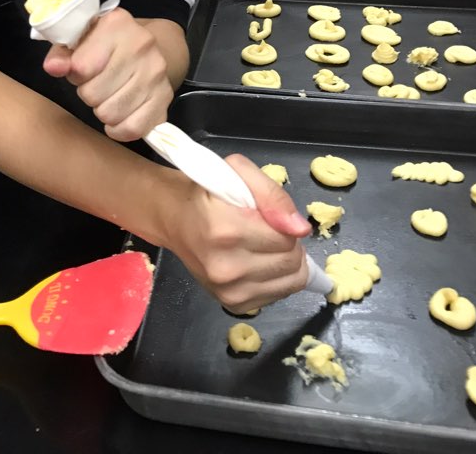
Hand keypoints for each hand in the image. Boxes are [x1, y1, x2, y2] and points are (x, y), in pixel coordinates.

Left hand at [42, 7, 173, 141]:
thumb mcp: (80, 40)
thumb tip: (53, 67)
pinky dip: (120, 129)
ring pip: (110, 114)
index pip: (81, 67)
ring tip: (108, 95)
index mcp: (117, 24)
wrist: (148, 48)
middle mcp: (142, 45)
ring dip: (103, 110)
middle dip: (88, 93)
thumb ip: (62, 53)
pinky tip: (119, 115)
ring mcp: (156, 73)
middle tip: (96, 83)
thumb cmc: (105, 45)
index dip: (74, 73)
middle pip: (93, 94)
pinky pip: (132, 129)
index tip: (81, 69)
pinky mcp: (165, 98)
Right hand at [167, 154, 310, 311]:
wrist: (174, 218)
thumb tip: (300, 229)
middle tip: (268, 230)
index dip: (284, 222)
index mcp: (226, 230)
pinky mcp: (232, 304)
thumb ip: (273, 194)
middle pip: (291, 263)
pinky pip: (278, 296)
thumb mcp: (238, 171)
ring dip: (285, 262)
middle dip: (288, 243)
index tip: (267, 215)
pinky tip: (257, 263)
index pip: (287, 237)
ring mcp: (228, 290)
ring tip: (263, 246)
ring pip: (291, 283)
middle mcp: (226, 267)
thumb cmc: (207, 192)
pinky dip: (275, 279)